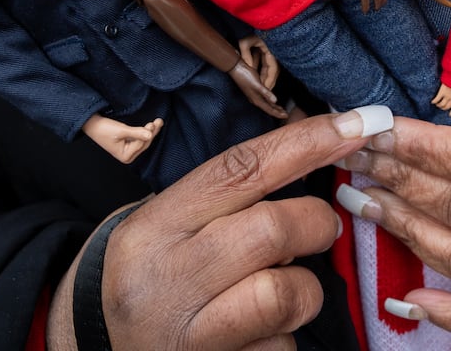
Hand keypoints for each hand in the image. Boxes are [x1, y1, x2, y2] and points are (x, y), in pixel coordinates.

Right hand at [47, 106, 394, 350]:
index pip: (241, 167)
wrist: (92, 347)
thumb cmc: (152, 275)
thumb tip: (315, 158)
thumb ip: (231, 199)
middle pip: (274, 228)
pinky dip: (283, 339)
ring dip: (304, 289)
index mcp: (158, 224)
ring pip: (286, 293)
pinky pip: (281, 349)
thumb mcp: (170, 225)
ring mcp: (187, 334)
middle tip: (316, 230)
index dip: (306, 140)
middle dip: (316, 224)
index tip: (358, 123)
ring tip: (283, 288)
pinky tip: (255, 335)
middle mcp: (167, 277)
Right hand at [81, 114, 162, 165]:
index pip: (141, 144)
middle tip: (159, 121)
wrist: (92, 125)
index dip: (147, 133)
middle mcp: (128, 156)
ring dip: (150, 131)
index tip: (152, 123)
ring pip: (144, 140)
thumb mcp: (121, 131)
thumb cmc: (104, 129)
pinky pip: (140, 138)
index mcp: (125, 156)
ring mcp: (129, 150)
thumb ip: (136, 133)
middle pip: (144, 143)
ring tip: (158, 122)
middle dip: (152, 132)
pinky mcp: (129, 143)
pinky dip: (145, 131)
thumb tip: (150, 135)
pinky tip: (152, 126)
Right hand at [229, 61, 287, 120]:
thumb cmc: (246, 76)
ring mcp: (254, 95)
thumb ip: (266, 93)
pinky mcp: (254, 90)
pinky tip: (272, 100)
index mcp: (257, 100)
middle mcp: (255, 99)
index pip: (270, 110)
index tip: (286, 116)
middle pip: (269, 108)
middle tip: (286, 115)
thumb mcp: (257, 85)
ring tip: (281, 110)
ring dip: (274, 107)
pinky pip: (264, 99)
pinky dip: (270, 101)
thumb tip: (275, 101)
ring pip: (267, 104)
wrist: (236, 69)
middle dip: (278, 112)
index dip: (278, 114)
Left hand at [238, 34, 279, 89]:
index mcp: (272, 50)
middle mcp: (274, 52)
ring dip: (267, 78)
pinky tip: (260, 77)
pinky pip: (268, 64)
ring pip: (271, 68)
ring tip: (261, 88)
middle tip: (264, 93)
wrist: (259, 19)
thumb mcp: (245, 41)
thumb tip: (248, 67)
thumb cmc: (251, 29)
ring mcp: (273, 52)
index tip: (265, 90)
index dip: (269, 80)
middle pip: (274, 71)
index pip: (273, 69)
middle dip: (269, 82)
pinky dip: (265, 71)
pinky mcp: (269, 51)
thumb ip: (245, 55)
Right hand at [431, 84, 450, 115]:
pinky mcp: (442, 92)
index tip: (450, 115)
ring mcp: (447, 96)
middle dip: (444, 108)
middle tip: (441, 107)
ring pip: (441, 104)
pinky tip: (432, 102)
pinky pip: (437, 99)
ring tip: (437, 104)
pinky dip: (434, 101)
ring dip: (439, 105)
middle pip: (447, 107)